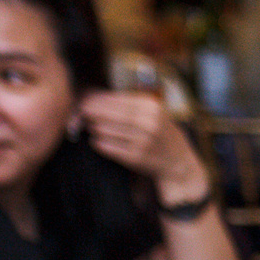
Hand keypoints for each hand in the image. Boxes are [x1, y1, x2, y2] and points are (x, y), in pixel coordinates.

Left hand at [79, 91, 203, 200]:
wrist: (179, 163)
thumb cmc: (161, 134)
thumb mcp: (154, 113)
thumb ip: (129, 104)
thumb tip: (95, 96)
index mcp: (152, 108)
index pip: (117, 100)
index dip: (98, 99)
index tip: (86, 99)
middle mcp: (149, 123)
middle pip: (109, 114)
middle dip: (92, 112)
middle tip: (81, 110)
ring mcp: (143, 141)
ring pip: (106, 130)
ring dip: (94, 127)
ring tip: (91, 125)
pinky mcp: (136, 157)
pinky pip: (108, 147)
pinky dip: (99, 143)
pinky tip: (97, 141)